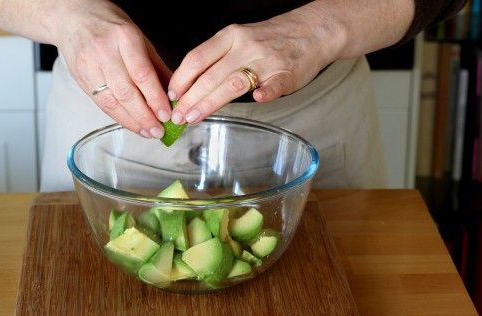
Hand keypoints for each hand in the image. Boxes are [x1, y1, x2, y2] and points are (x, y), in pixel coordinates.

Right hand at [54, 0, 171, 137]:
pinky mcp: (80, 79)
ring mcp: (89, 66)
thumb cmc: (109, 26)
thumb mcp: (138, 38)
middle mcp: (105, 52)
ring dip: (132, 121)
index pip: (142, 74)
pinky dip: (119, 117)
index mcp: (124, 38)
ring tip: (147, 132)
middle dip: (145, 116)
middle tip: (159, 130)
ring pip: (112, 102)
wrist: (72, 18)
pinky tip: (131, 124)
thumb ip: (156, 66)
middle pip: (126, 92)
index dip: (155, 98)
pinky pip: (101, 103)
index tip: (167, 115)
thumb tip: (174, 94)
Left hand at [167, 7, 343, 124]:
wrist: (311, 31)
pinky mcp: (287, 74)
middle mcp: (245, 47)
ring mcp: (267, 60)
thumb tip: (189, 89)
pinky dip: (266, 93)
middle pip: (211, 75)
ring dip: (211, 102)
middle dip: (190, 98)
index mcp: (230, 37)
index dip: (181, 79)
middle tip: (177, 116)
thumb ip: (217, 62)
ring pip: (234, 82)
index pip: (197, 58)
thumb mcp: (238, 41)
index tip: (171, 97)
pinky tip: (257, 100)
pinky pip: (275, 84)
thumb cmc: (269, 40)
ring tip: (195, 117)